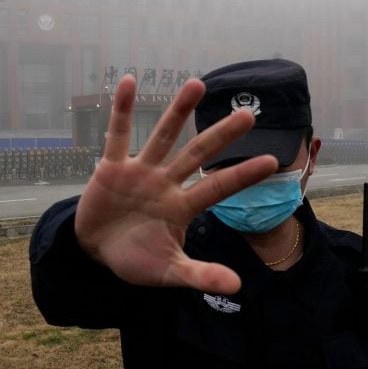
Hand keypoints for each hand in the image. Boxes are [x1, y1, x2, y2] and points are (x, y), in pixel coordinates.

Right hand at [75, 75, 277, 294]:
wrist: (95, 252)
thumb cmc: (135, 260)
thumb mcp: (168, 272)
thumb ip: (199, 276)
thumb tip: (238, 287)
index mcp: (182, 207)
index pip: (218, 188)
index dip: (242, 175)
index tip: (271, 161)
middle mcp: (166, 182)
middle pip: (198, 154)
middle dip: (221, 136)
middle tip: (249, 115)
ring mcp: (140, 171)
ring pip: (162, 136)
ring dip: (178, 111)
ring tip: (197, 84)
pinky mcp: (112, 167)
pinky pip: (117, 134)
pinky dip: (120, 109)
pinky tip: (127, 81)